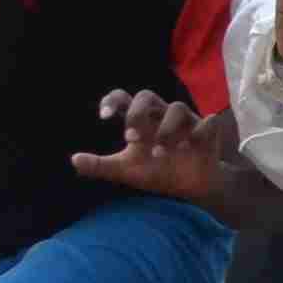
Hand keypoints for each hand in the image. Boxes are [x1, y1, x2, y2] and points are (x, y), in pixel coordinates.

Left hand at [73, 91, 234, 201]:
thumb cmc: (156, 171)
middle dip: (137, 114)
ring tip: (159, 153)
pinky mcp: (208, 130)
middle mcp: (161, 116)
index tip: (103, 117)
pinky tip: (188, 148)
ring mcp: (186, 121)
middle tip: (130, 138)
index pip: (124, 98)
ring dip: (165, 131)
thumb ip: (99, 165)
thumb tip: (73, 159)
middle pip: (147, 96)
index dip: (112, 100)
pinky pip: (207, 122)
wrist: (189, 187)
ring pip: (177, 107)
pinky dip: (197, 133)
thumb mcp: (125, 170)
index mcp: (141, 121)